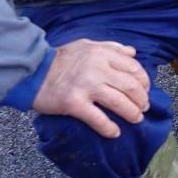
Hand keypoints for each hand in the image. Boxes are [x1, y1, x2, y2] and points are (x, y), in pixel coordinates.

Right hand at [31, 39, 150, 138]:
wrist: (32, 72)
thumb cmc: (61, 59)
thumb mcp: (87, 45)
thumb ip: (111, 47)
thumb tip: (132, 52)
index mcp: (103, 54)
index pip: (134, 68)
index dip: (144, 81)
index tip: (145, 90)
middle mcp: (98, 69)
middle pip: (130, 86)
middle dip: (142, 99)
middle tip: (144, 107)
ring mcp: (86, 87)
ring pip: (119, 102)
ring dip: (132, 113)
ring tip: (137, 119)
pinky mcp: (74, 104)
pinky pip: (98, 119)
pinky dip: (109, 128)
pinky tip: (115, 132)